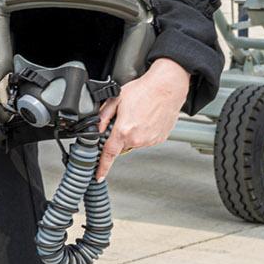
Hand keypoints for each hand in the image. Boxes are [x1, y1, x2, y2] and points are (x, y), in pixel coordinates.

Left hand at [96, 57, 191, 179]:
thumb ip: (102, 118)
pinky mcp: (160, 139)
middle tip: (125, 118)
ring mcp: (151, 140)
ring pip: (134, 142)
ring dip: (132, 133)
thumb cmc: (143, 90)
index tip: (98, 176)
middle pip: (121, 145)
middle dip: (119, 135)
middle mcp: (138, 139)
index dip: (102, 167)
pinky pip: (146, 139)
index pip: (109, 154)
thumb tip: (96, 130)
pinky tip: (146, 118)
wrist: (168, 87)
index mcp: (124, 131)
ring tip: (138, 115)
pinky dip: (143, 132)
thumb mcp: (115, 100)